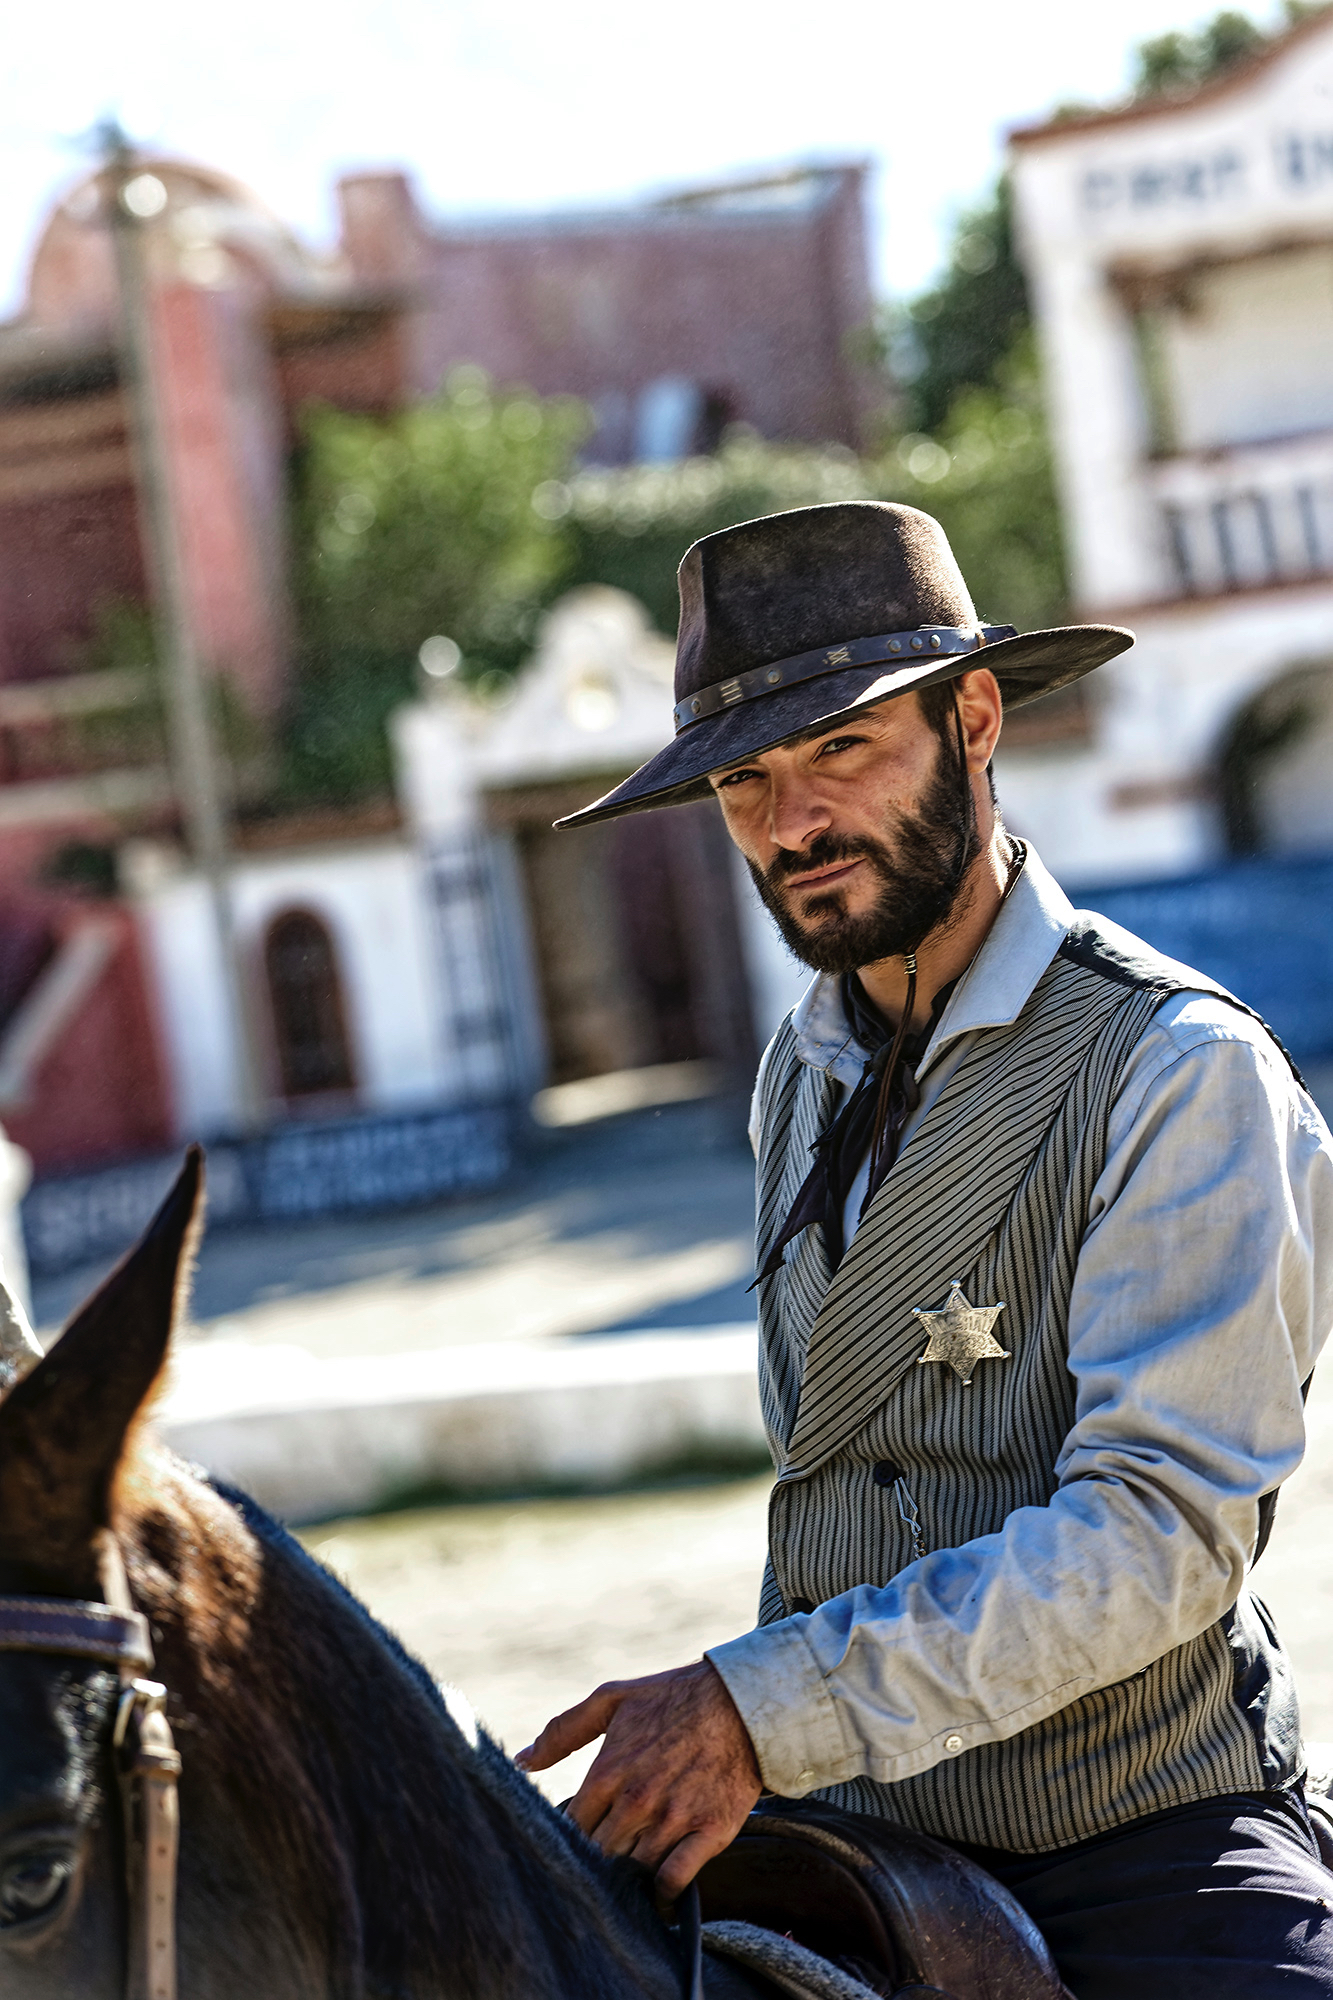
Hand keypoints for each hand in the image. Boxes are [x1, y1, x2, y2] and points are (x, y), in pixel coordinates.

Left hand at [516, 1659, 762, 1900]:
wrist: (743, 1702)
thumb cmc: (673, 1697)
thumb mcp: (613, 1699)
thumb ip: (564, 1731)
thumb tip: (522, 1761)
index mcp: (609, 1771)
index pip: (571, 1829)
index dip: (568, 1841)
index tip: (573, 1846)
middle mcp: (637, 1800)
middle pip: (599, 1855)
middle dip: (594, 1864)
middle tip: (595, 1870)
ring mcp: (674, 1819)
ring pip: (633, 1872)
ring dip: (626, 1880)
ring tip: (623, 1884)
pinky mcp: (709, 1832)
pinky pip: (674, 1880)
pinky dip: (661, 1895)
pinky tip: (656, 1897)